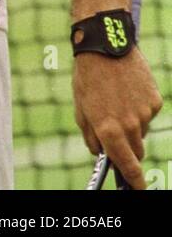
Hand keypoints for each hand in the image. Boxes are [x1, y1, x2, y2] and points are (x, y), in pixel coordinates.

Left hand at [74, 47, 163, 188]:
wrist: (105, 45)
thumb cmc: (88, 77)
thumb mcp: (81, 108)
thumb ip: (91, 135)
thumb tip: (99, 152)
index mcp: (108, 130)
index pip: (127, 166)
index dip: (134, 182)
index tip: (138, 191)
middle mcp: (129, 125)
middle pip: (136, 151)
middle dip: (128, 147)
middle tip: (117, 130)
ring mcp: (144, 114)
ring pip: (142, 131)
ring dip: (133, 125)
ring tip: (118, 100)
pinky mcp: (154, 101)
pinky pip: (149, 114)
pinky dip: (140, 108)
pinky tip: (128, 90)